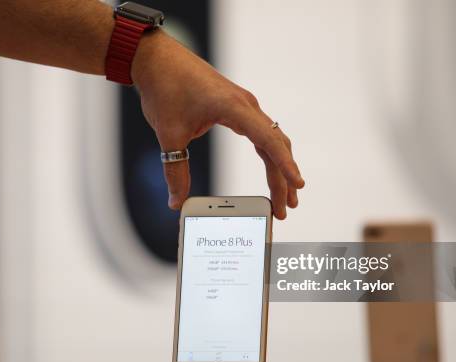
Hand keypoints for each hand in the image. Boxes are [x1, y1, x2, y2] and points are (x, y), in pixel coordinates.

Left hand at [132, 30, 304, 218]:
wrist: (156, 58)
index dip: (285, 166)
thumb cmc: (165, 87)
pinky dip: (269, 154)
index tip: (298, 185)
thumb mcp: (169, 135)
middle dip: (283, 179)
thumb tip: (175, 202)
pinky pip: (261, 133)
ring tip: (284, 197)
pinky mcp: (236, 107)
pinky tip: (271, 170)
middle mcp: (245, 105)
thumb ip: (175, 171)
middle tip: (285, 209)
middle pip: (275, 146)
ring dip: (279, 168)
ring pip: (271, 140)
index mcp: (233, 108)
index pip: (268, 141)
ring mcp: (243, 105)